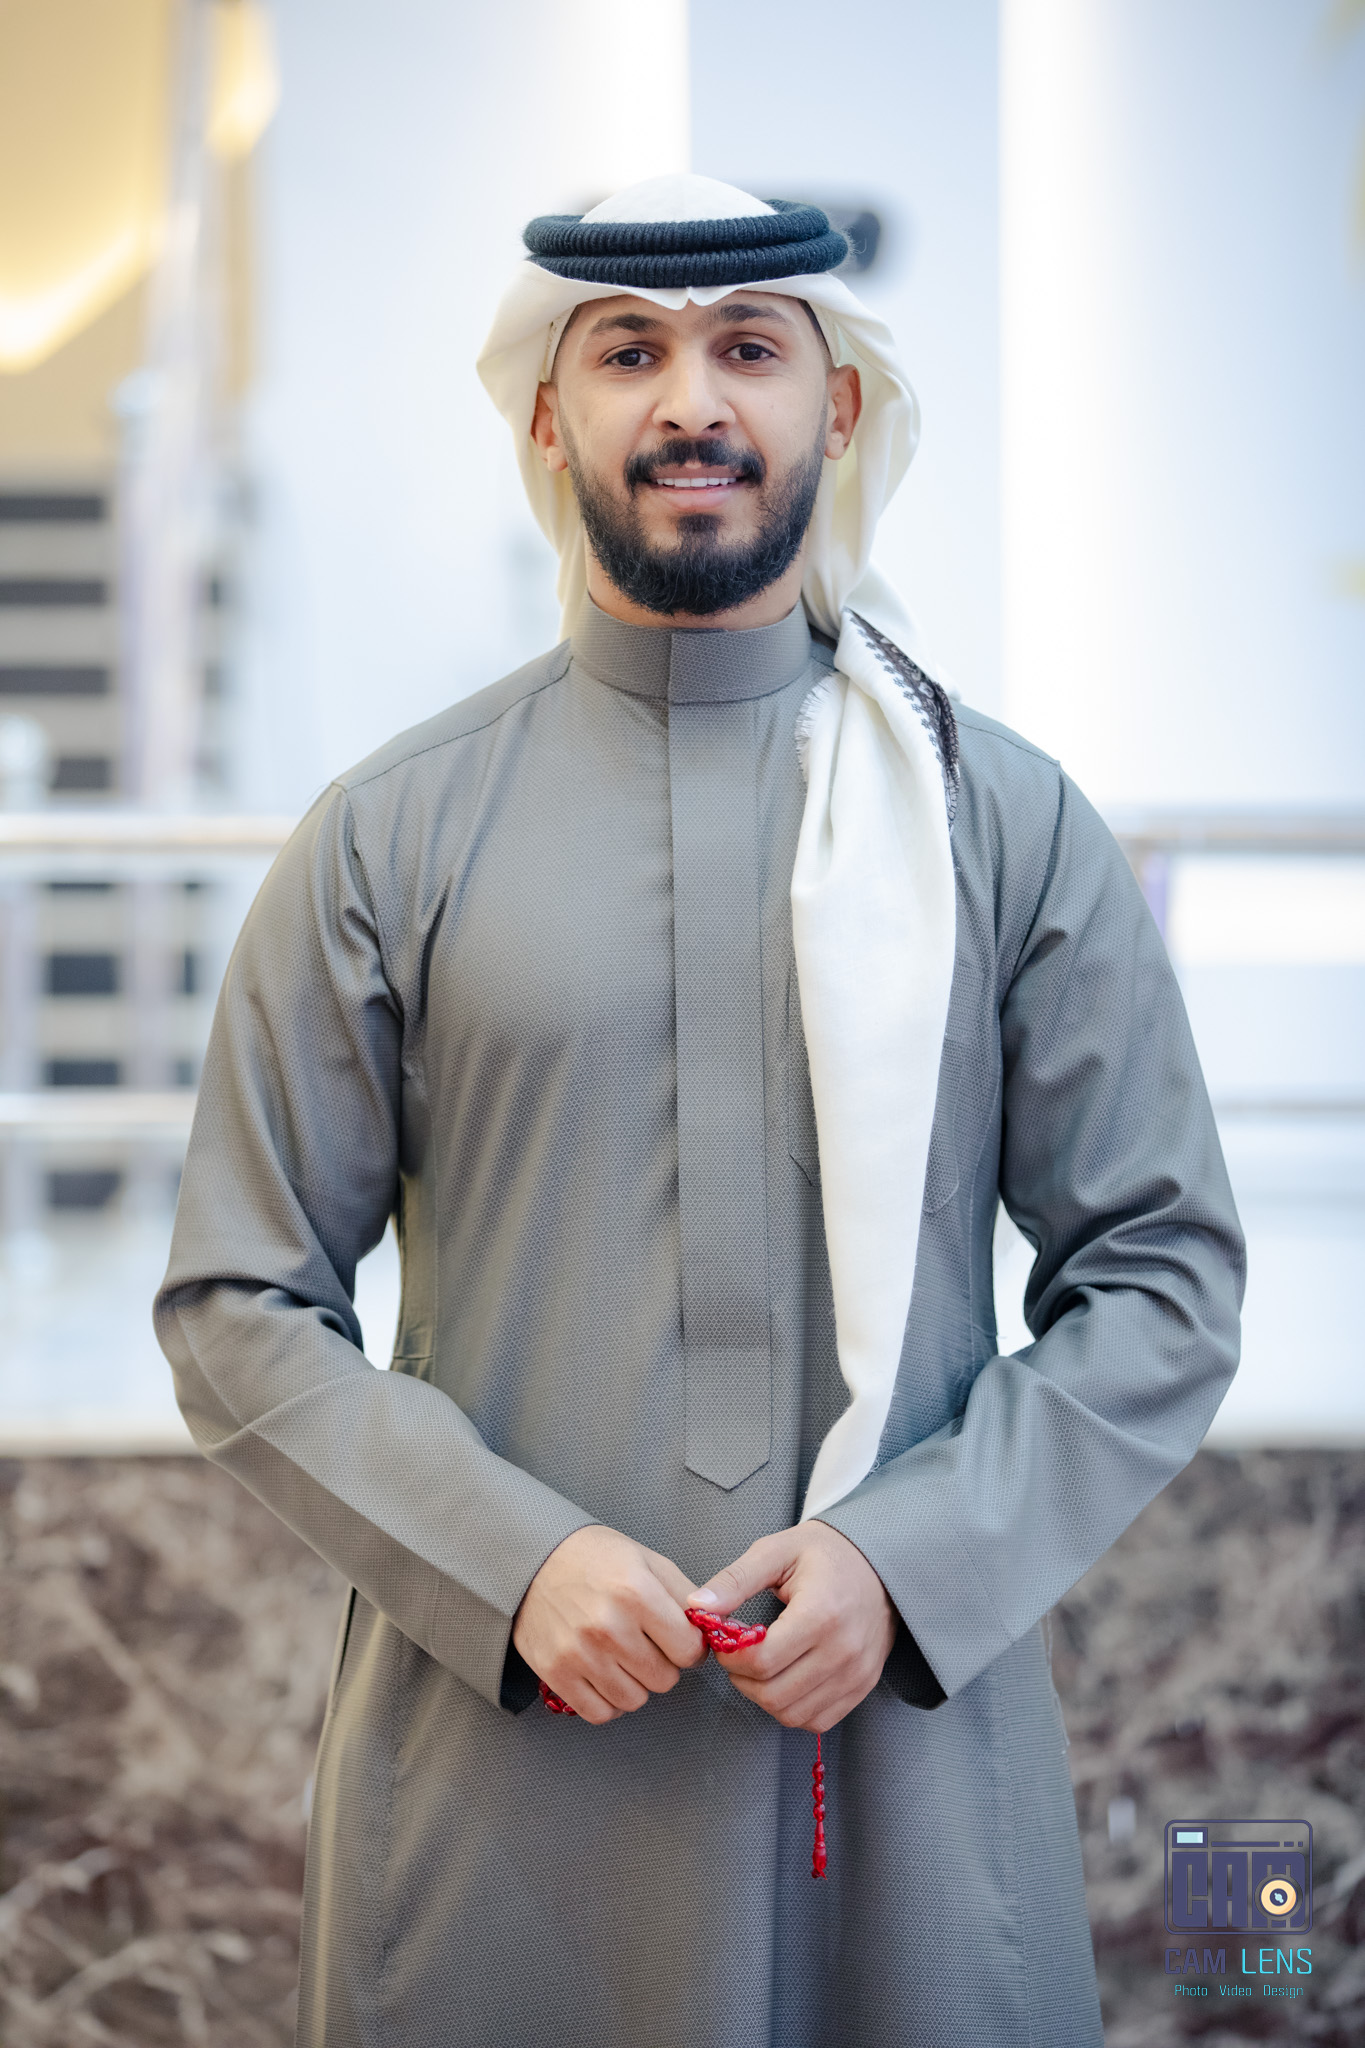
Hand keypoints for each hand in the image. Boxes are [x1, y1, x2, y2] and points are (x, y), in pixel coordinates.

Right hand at [512, 1525, 705, 1724]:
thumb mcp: (647, 1559)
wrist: (532, 1560)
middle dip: (662, 1664)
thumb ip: (684, 1595)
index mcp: (636, 1592)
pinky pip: (600, 1713)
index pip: (688, 1651)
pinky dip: (607, 1701)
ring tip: (622, 1656)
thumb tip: (712, 1627)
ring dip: (635, 1684)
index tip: (678, 1640)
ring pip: (634, 1700)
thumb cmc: (594, 1558)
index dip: (689, 1648)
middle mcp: (608, 1626)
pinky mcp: (557, 1673)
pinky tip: (604, 1675)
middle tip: (644, 1643)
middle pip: (664, 1679)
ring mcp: (580, 1653)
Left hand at [691, 1522, 896, 1732]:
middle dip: (742, 1679)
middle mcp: (843, 1651)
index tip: (724, 1641)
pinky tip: (785, 1678)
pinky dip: (792, 1708)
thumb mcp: (776, 1552)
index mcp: (821, 1613)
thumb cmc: (823, 1554)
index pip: (761, 1661)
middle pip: (773, 1694)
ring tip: (760, 1666)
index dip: (730, 1657)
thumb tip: (696, 1606)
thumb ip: (734, 1580)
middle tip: (738, 1655)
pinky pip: (817, 1720)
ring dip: (763, 1697)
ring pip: (792, 1714)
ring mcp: (856, 1674)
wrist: (879, 1564)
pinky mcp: (862, 1687)